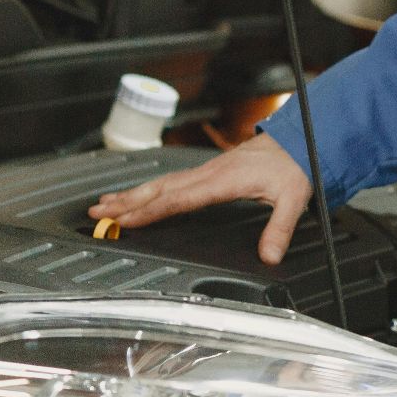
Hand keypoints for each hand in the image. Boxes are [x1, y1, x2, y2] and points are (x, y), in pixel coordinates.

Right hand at [87, 132, 311, 264]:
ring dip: (133, 193)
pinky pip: (172, 179)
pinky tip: (139, 194)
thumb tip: (270, 256)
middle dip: (127, 201)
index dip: (151, 210)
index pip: (180, 199)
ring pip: (163, 182)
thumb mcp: (293, 198)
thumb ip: (280, 228)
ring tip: (105, 203)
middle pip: (161, 189)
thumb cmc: (294, 165)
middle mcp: (209, 173)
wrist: (299, 139)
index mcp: (223, 180)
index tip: (125, 220)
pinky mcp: (209, 170)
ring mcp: (207, 170)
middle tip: (98, 213)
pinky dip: (150, 188)